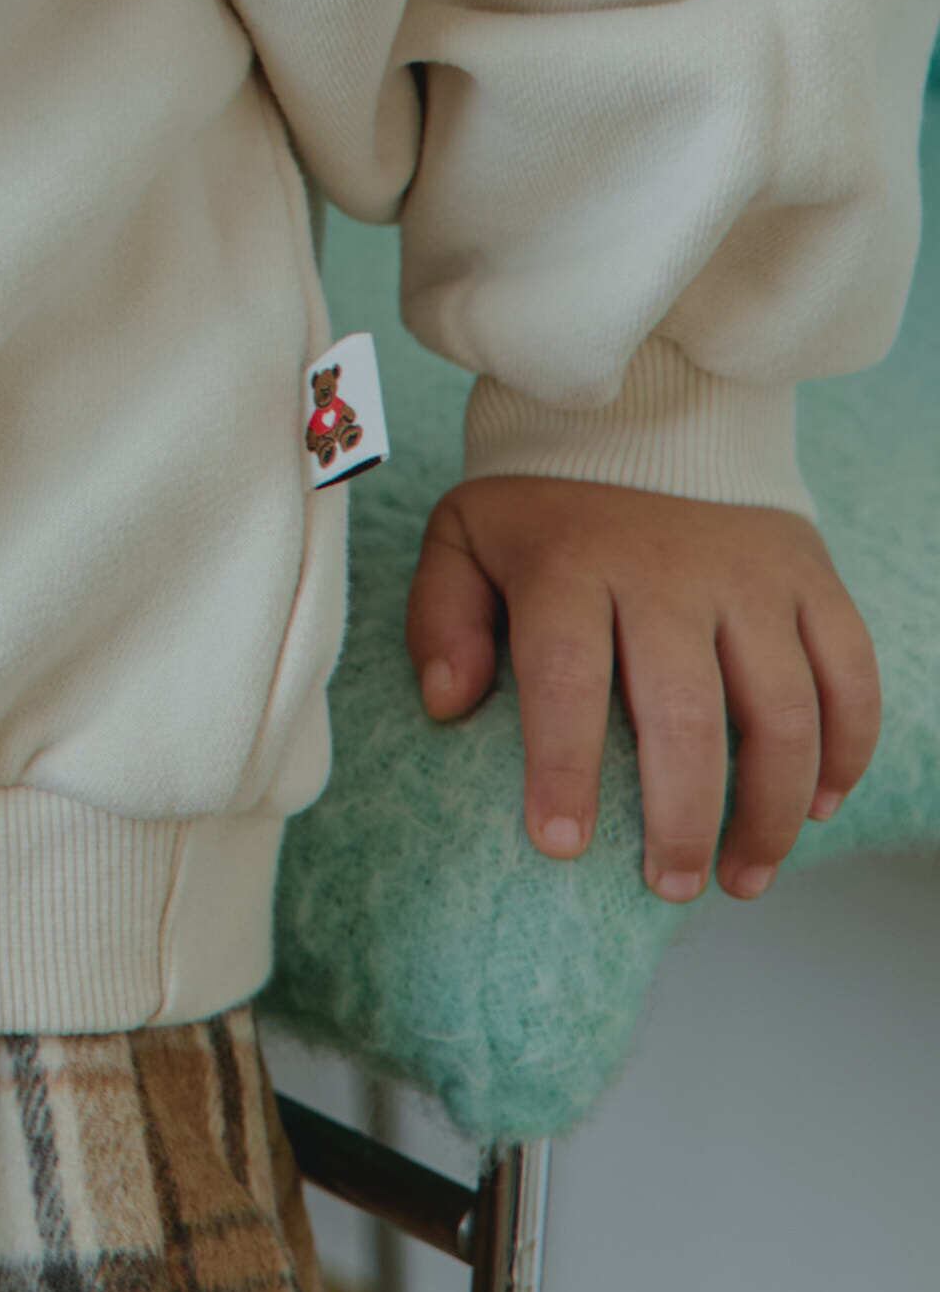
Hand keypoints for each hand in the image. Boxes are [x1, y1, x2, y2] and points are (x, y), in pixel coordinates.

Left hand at [406, 475, 881, 901]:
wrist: (644, 404)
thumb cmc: (545, 501)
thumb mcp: (465, 534)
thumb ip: (441, 616)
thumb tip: (447, 704)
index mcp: (571, 562)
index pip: (566, 676)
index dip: (565, 768)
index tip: (561, 846)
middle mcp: (667, 569)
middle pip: (685, 714)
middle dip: (680, 820)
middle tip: (669, 887)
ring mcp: (749, 574)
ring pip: (783, 712)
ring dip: (771, 810)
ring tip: (743, 877)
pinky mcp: (810, 576)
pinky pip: (850, 675)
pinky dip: (847, 751)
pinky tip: (817, 806)